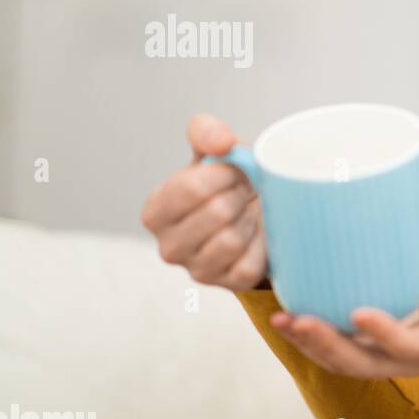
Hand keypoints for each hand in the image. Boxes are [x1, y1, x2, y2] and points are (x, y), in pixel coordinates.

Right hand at [140, 113, 267, 290]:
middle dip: (240, 196)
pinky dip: (263, 245)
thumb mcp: (214, 152)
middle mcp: (168, 247)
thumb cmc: (229, 183)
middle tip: (245, 192)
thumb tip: (220, 142)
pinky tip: (259, 235)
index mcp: (155, 212)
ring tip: (249, 212)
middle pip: (217, 213)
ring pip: (232, 241)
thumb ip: (207, 133)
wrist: (257, 214)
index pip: (191, 188)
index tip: (235, 171)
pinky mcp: (228, 285)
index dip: (223, 174)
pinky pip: (250, 264)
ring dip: (251, 220)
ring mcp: (197, 271)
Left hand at [269, 264, 418, 396]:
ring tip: (281, 321)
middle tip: (296, 320)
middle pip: (359, 362)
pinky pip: (336, 355)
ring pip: (341, 363)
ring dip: (308, 345)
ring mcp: (385, 362)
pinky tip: (290, 320)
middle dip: (324, 343)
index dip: (382, 332)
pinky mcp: (371, 355)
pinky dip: (310, 341)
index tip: (358, 313)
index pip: (405, 345)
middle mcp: (405, 362)